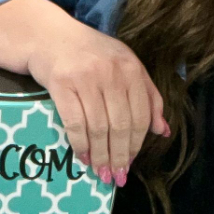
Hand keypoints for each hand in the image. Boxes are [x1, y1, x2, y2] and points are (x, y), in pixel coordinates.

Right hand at [26, 13, 168, 186]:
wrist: (51, 37)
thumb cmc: (92, 55)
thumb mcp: (126, 68)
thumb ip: (149, 97)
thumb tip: (162, 131)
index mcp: (132, 69)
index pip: (140, 116)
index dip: (136, 145)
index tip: (130, 164)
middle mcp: (111, 73)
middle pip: (121, 126)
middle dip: (119, 156)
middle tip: (116, 176)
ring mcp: (86, 78)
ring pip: (99, 128)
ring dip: (100, 156)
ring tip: (101, 172)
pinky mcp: (61, 84)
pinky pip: (75, 123)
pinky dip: (80, 145)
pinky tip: (83, 157)